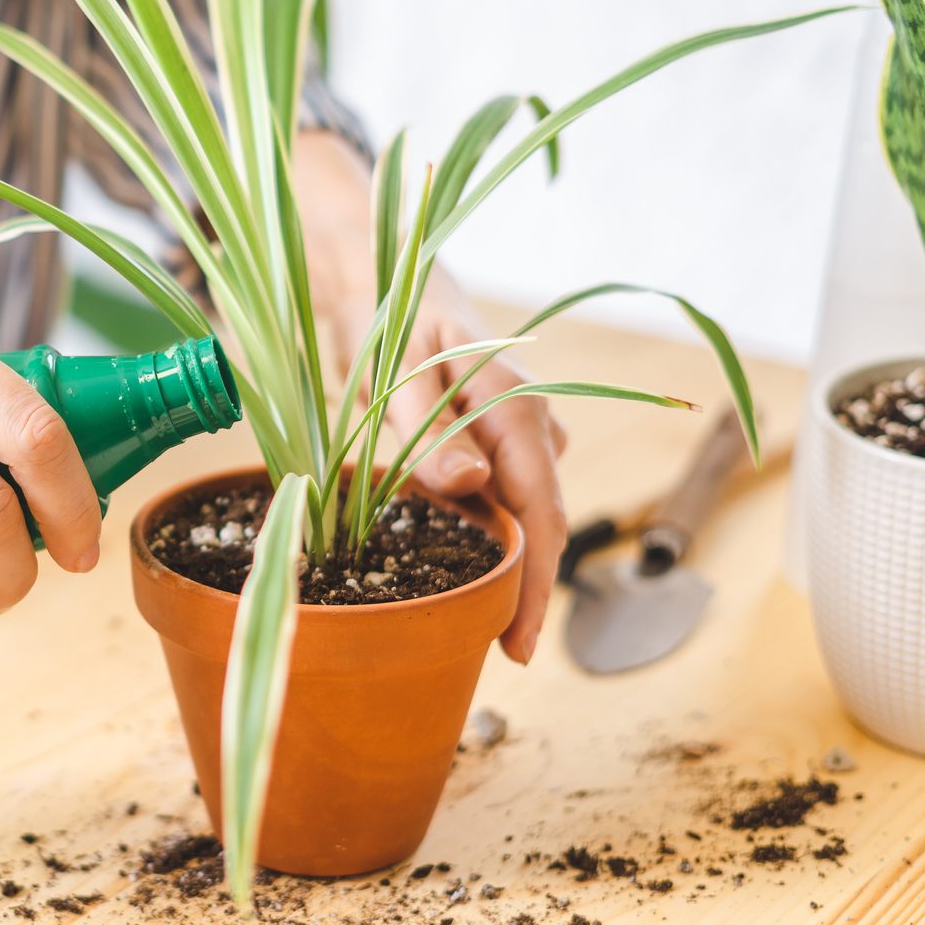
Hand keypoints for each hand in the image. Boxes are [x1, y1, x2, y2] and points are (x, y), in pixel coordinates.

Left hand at [295, 133, 567, 663]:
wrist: (383, 275)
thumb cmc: (383, 319)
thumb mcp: (392, 371)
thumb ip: (426, 429)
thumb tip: (469, 488)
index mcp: (511, 400)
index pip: (539, 507)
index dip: (534, 579)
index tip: (519, 640)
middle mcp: (532, 417)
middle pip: (541, 520)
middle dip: (524, 587)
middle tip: (498, 649)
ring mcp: (524, 427)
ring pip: (524, 510)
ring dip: (504, 561)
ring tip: (476, 614)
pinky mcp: (504, 435)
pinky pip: (505, 493)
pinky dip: (489, 530)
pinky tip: (466, 563)